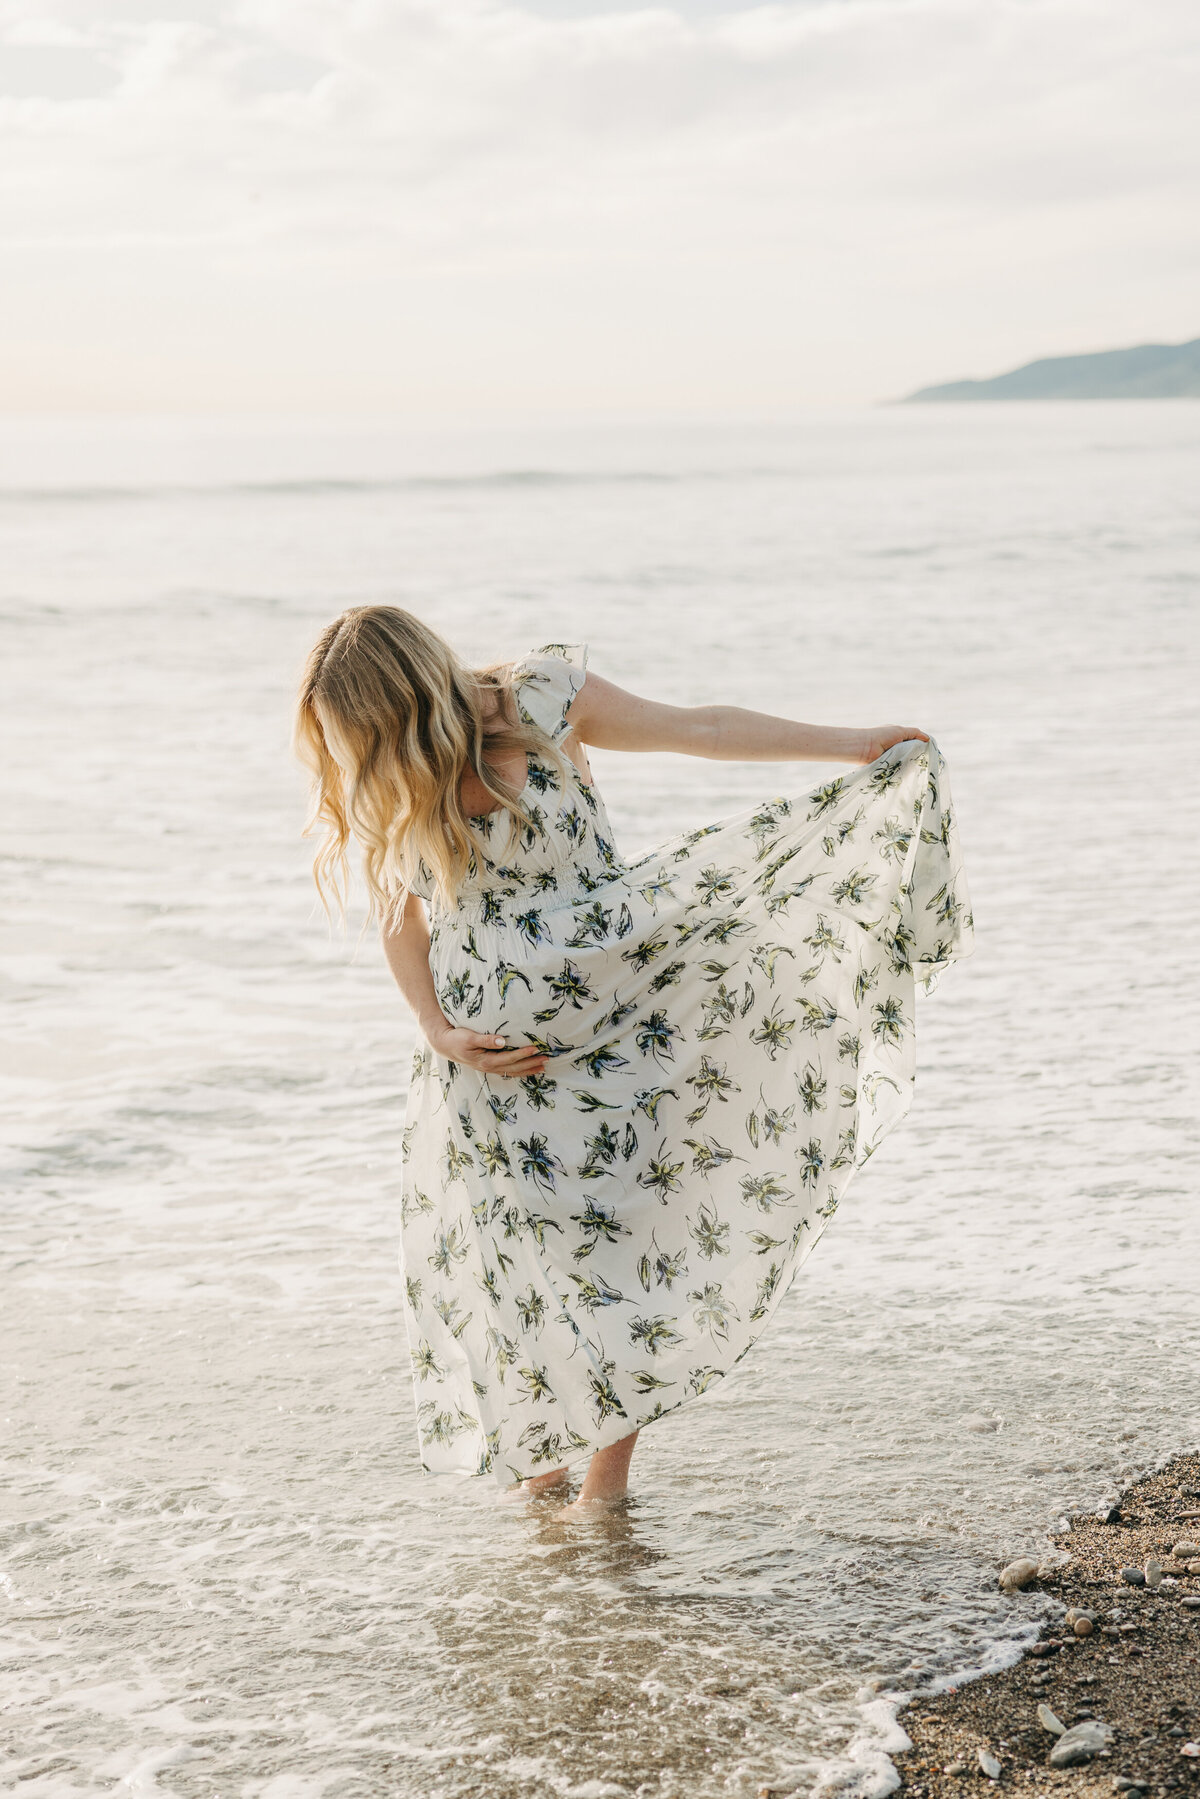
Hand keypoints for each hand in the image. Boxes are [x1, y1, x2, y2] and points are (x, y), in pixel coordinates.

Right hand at [424, 1019, 548, 1078]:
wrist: (444, 1044)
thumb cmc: (457, 1038)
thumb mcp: (469, 1037)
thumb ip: (486, 1039)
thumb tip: (502, 1041)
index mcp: (485, 1061)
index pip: (508, 1059)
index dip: (523, 1054)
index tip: (535, 1048)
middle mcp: (489, 1067)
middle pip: (514, 1068)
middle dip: (530, 1064)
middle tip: (546, 1059)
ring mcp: (489, 1068)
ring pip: (512, 1071)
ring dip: (528, 1069)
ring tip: (543, 1067)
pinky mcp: (489, 1065)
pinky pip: (507, 1070)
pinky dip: (519, 1070)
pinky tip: (528, 1068)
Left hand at [858, 726, 928, 763]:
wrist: (865, 748)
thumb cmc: (882, 736)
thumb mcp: (901, 731)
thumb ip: (915, 733)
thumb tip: (928, 739)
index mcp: (897, 736)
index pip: (913, 742)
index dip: (921, 746)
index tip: (930, 751)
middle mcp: (895, 747)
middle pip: (910, 752)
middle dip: (917, 756)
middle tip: (926, 761)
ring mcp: (891, 757)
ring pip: (906, 761)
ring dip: (910, 763)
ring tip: (919, 767)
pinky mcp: (887, 767)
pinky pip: (898, 769)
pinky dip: (903, 769)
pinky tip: (910, 771)